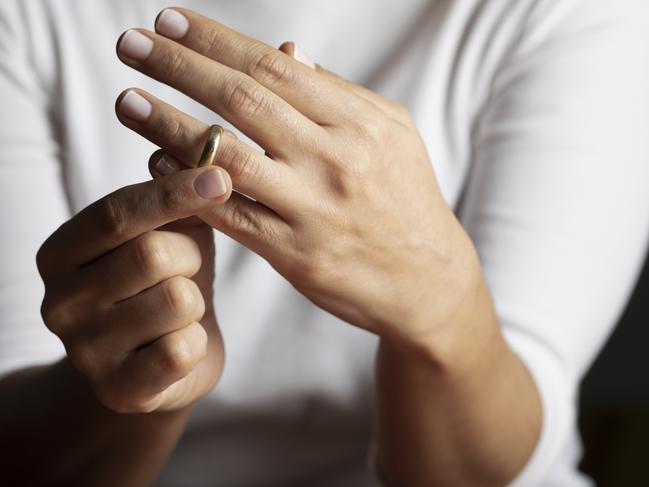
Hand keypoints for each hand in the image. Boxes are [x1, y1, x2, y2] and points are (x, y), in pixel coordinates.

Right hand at [37, 166, 231, 412]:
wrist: (160, 361)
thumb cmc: (165, 282)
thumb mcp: (166, 233)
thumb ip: (173, 196)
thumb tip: (198, 145)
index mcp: (61, 252)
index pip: (117, 213)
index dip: (172, 193)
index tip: (220, 176)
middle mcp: (59, 302)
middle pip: (151, 254)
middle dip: (189, 256)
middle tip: (187, 266)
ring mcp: (84, 352)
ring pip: (176, 300)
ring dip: (195, 300)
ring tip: (181, 308)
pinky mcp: (119, 391)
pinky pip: (183, 350)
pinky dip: (196, 341)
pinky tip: (180, 344)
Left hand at [115, 8, 480, 352]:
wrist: (427, 279)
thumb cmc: (407, 199)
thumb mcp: (391, 134)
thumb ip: (337, 94)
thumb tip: (286, 54)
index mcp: (359, 123)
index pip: (275, 69)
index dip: (216, 41)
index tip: (169, 21)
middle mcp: (334, 161)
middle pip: (244, 102)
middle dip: (181, 67)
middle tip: (131, 43)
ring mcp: (312, 210)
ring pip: (227, 159)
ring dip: (169, 126)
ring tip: (128, 100)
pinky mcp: (295, 255)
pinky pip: (230, 215)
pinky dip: (189, 188)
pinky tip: (156, 165)